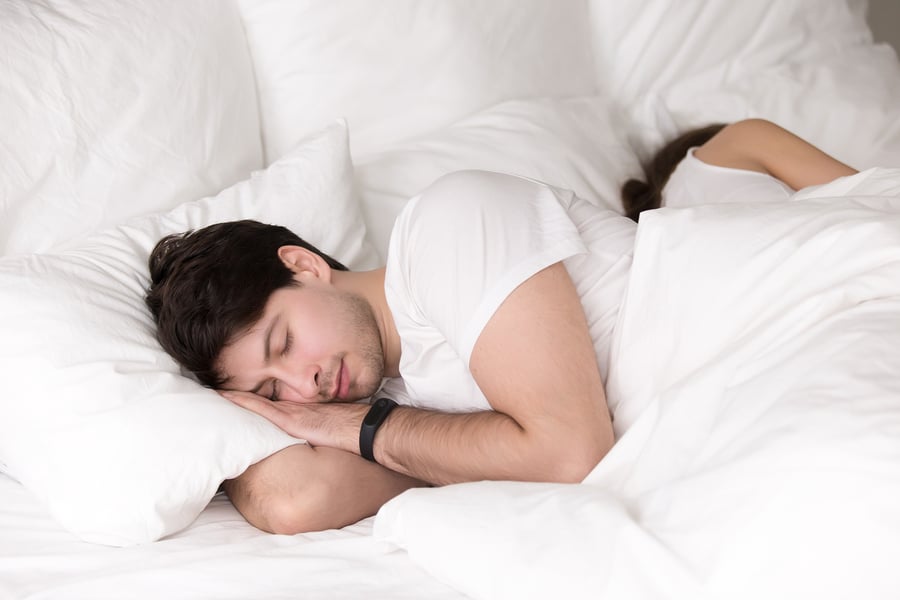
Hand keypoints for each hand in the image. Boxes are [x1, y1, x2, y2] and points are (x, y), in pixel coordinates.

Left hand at [219, 390, 366, 450]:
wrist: (368, 432)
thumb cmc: (354, 435)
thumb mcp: (329, 434)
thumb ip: (314, 436)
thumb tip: (306, 446)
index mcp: (300, 413)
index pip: (267, 406)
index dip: (248, 402)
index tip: (227, 397)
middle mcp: (293, 409)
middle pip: (258, 402)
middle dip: (236, 397)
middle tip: (210, 391)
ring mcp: (292, 413)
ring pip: (256, 403)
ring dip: (235, 398)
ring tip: (211, 392)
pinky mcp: (293, 420)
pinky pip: (262, 409)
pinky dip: (243, 402)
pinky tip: (225, 397)